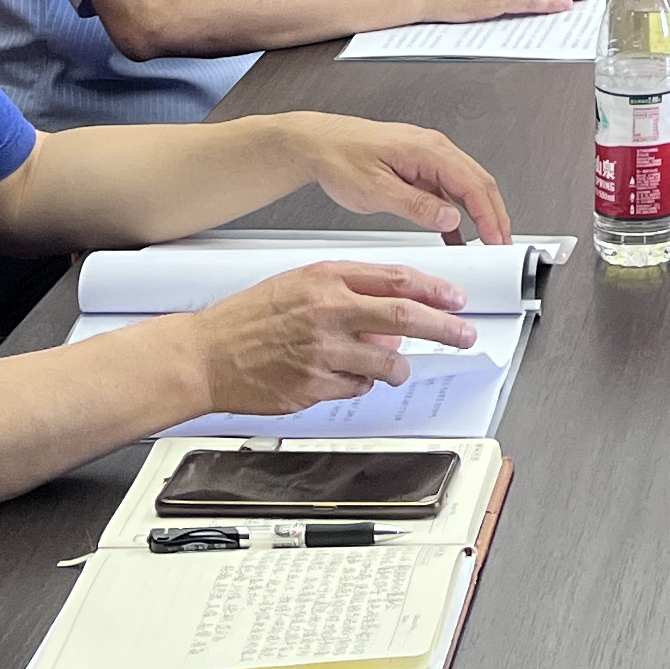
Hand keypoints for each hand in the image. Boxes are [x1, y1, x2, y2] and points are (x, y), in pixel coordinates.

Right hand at [187, 263, 476, 412]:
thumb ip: (347, 291)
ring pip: (387, 363)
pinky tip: (342, 376)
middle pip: (404, 318)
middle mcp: (327, 312)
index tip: (455, 298)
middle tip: (464, 334)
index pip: (395, 279)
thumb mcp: (298, 284)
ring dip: (399, 367)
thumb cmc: (247, 319)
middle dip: (444, 328)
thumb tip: (389, 312)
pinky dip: (361, 384)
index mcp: (325, 279)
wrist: (204, 355)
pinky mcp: (314, 387)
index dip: (433, 290)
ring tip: (394, 367)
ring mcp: (322, 352)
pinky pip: (357, 388)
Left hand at [287, 112, 511, 241]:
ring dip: (480, 215)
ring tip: (487, 244)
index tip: (497, 240)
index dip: (490, 216)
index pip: (473, 185)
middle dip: (495, 216)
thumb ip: (416, 205)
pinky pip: (447, 190)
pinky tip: (456, 236)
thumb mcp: (376, 189)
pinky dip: (457, 214)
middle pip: (479, 183)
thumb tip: (451, 218)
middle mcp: (433, 149)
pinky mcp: (418, 167)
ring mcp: (427, 157)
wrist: (316, 144)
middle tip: (502, 245)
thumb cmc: (339, 158)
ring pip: (466, 186)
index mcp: (427, 150)